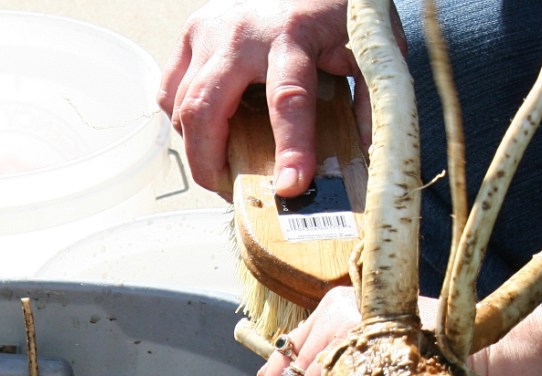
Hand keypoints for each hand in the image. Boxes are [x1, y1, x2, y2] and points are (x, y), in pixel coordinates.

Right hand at [158, 0, 379, 196]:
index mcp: (293, 35)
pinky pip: (171, 91)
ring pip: (182, 106)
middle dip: (210, 163)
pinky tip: (206, 130)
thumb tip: (365, 155)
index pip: (288, 99)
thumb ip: (369, 96)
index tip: (291, 187)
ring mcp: (210, 30)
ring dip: (198, 146)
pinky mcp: (192, 32)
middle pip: (206, 110)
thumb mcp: (366, 46)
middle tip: (228, 192)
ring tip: (222, 165)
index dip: (290, 148)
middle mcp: (242, 33)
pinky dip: (183, 120)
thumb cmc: (335, 13)